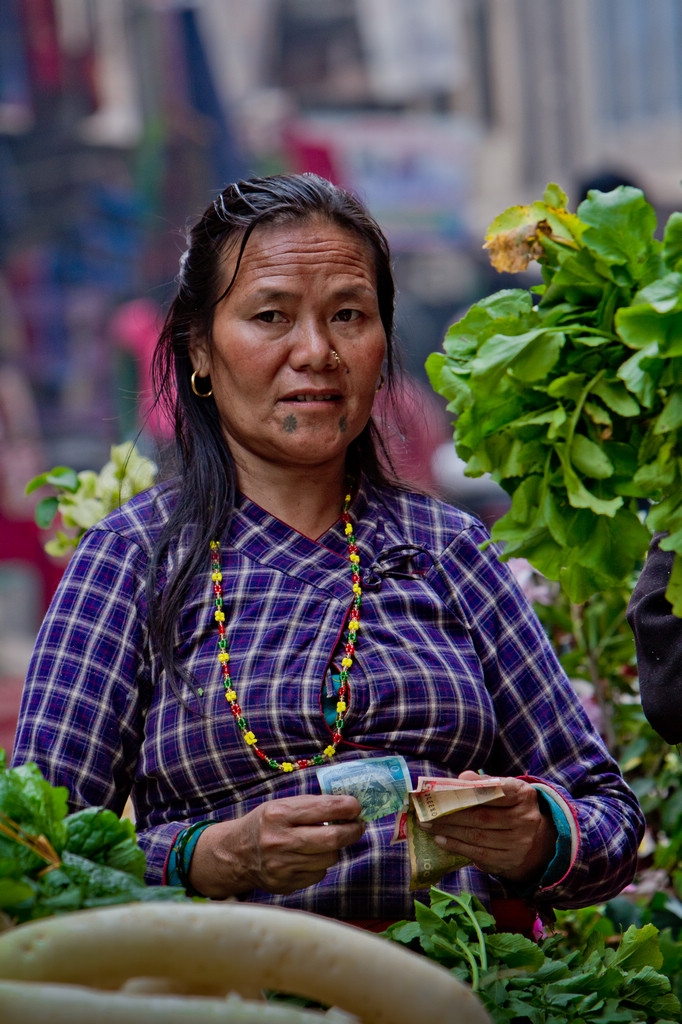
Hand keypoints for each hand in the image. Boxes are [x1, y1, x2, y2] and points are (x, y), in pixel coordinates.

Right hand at [188, 795, 363, 897]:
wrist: (236, 853)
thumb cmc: (265, 824)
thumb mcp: (281, 805)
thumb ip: (311, 806)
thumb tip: (349, 806)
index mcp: (278, 814)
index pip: (322, 809)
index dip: (345, 807)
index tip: (357, 806)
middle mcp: (279, 841)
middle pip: (331, 839)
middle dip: (352, 830)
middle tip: (359, 825)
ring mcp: (282, 866)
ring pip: (329, 858)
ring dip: (335, 848)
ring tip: (329, 839)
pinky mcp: (286, 884)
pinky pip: (319, 873)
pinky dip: (321, 863)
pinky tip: (310, 856)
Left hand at [420, 772, 556, 884]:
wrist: (532, 838)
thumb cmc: (508, 806)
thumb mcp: (502, 789)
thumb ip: (483, 783)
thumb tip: (462, 778)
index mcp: (524, 795)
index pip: (497, 790)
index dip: (470, 790)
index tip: (444, 790)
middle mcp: (526, 820)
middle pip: (482, 816)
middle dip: (450, 814)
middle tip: (426, 812)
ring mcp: (520, 843)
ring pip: (478, 836)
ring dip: (449, 831)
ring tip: (429, 826)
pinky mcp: (509, 861)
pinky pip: (479, 855)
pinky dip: (457, 847)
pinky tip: (441, 840)